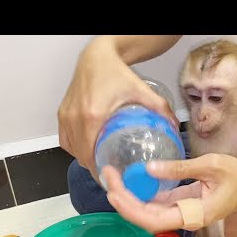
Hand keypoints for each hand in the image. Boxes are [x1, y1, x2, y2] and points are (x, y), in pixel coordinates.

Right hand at [57, 37, 178, 181]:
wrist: (97, 56)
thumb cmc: (116, 73)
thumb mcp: (142, 91)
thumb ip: (160, 109)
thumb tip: (174, 127)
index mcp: (92, 116)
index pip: (91, 156)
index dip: (101, 173)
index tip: (114, 180)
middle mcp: (75, 118)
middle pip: (82, 156)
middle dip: (96, 170)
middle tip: (114, 176)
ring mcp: (66, 116)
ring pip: (72, 150)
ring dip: (86, 160)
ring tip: (104, 165)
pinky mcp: (62, 113)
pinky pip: (65, 139)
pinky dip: (76, 148)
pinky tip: (90, 151)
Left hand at [102, 153, 236, 233]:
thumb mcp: (211, 165)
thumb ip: (179, 168)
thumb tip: (148, 168)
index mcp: (194, 214)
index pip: (155, 220)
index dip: (131, 209)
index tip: (114, 191)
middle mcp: (185, 218)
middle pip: (147, 218)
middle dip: (125, 200)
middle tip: (108, 176)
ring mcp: (183, 212)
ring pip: (150, 212)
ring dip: (131, 197)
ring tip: (114, 177)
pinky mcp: (183, 203)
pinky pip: (158, 203)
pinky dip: (143, 193)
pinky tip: (131, 179)